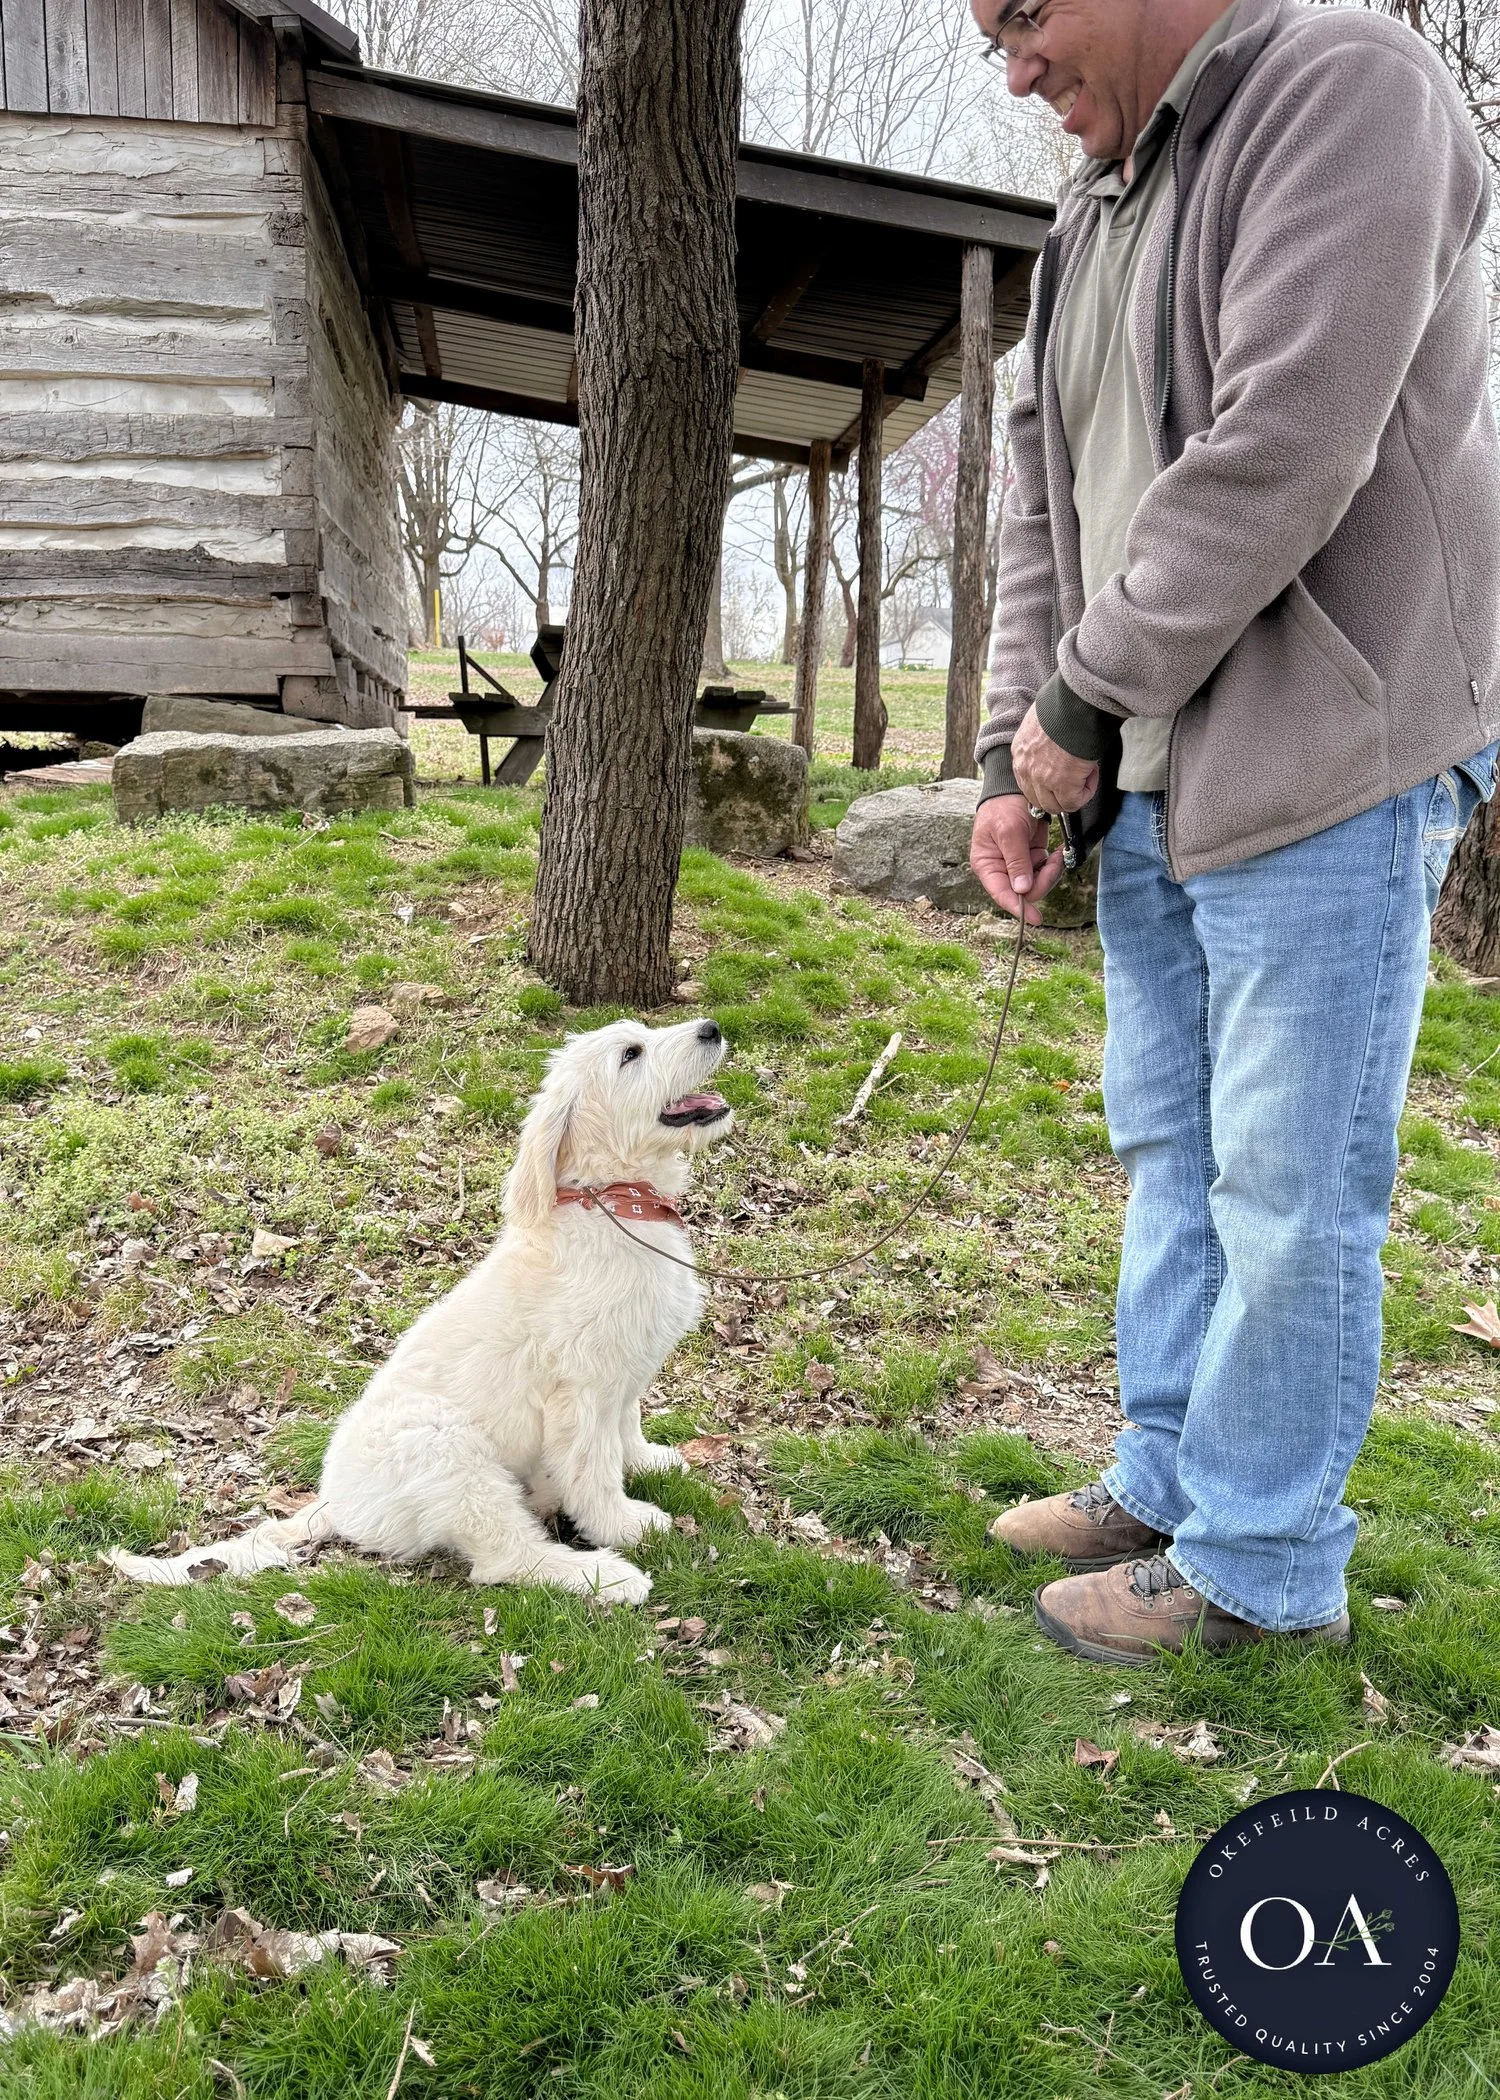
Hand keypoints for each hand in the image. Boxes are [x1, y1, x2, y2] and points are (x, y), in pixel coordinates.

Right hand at [970, 794, 1065, 923]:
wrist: (1015, 788)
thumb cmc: (1003, 806)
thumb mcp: (1009, 831)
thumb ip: (1016, 861)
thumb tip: (1021, 890)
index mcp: (986, 865)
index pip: (1001, 893)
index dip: (1017, 907)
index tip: (1034, 918)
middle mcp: (1001, 869)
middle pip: (1023, 892)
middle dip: (1041, 882)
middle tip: (1053, 864)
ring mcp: (1018, 864)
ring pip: (1037, 884)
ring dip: (1050, 873)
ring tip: (1056, 855)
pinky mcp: (1031, 858)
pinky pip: (1045, 872)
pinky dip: (1054, 865)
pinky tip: (1056, 853)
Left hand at [1011, 704, 1098, 813]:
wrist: (1076, 704)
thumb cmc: (1064, 707)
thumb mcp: (1042, 723)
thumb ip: (1042, 741)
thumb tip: (1055, 747)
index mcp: (1020, 751)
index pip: (1027, 781)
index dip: (1046, 783)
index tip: (1061, 776)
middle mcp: (1026, 768)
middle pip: (1038, 799)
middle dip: (1058, 793)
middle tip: (1076, 778)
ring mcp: (1042, 779)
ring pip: (1054, 805)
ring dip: (1072, 793)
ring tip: (1086, 772)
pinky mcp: (1062, 785)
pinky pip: (1074, 803)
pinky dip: (1086, 792)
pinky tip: (1091, 772)